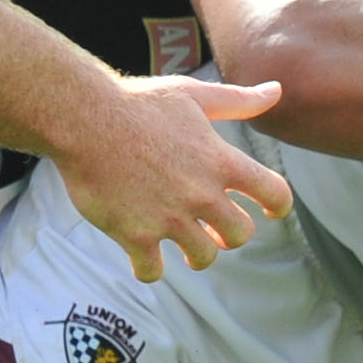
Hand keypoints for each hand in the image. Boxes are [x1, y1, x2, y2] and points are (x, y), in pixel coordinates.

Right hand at [55, 76, 293, 279]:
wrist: (84, 117)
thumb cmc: (139, 102)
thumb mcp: (195, 95)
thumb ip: (239, 101)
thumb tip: (276, 90)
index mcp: (222, 162)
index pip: (275, 193)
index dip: (278, 205)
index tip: (271, 210)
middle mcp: (202, 195)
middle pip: (240, 235)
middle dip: (230, 235)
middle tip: (215, 230)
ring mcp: (169, 218)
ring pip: (203, 257)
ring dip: (196, 255)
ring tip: (186, 249)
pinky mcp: (134, 234)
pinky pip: (152, 271)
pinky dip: (150, 270)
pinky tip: (145, 259)